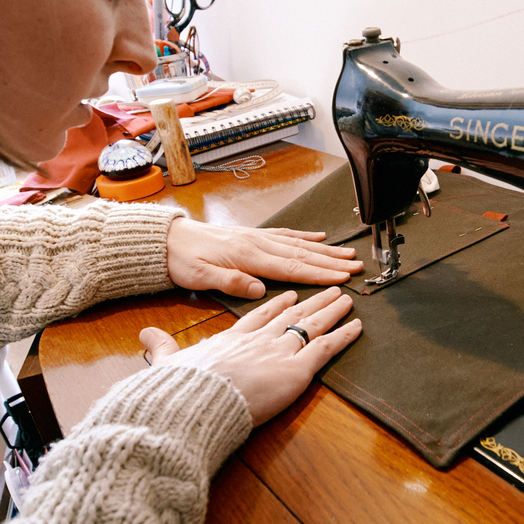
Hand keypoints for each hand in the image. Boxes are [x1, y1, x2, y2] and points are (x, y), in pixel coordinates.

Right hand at [140, 288, 361, 425]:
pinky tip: (357, 326)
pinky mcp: (297, 369)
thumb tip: (144, 335)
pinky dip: (344, 336)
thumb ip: (161, 346)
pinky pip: (327, 348)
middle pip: (292, 315)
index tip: (288, 296)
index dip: (276, 305)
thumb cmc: (183, 386)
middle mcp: (260, 339)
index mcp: (232, 337)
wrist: (199, 400)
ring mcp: (281, 351)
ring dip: (332, 311)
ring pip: (313, 325)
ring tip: (347, 299)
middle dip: (312, 302)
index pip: (259, 316)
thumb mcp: (168, 361)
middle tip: (328, 290)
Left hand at [166, 217, 363, 297]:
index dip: (319, 274)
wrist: (166, 240)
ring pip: (298, 244)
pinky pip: (285, 235)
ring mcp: (257, 237)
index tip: (343, 278)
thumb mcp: (200, 277)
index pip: (292, 268)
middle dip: (332, 261)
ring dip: (325, 250)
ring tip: (347, 254)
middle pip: (302, 254)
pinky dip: (305, 236)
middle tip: (357, 266)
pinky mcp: (252, 236)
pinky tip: (319, 238)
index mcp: (248, 256)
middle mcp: (257, 243)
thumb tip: (259, 289)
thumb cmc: (182, 260)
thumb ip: (232, 282)